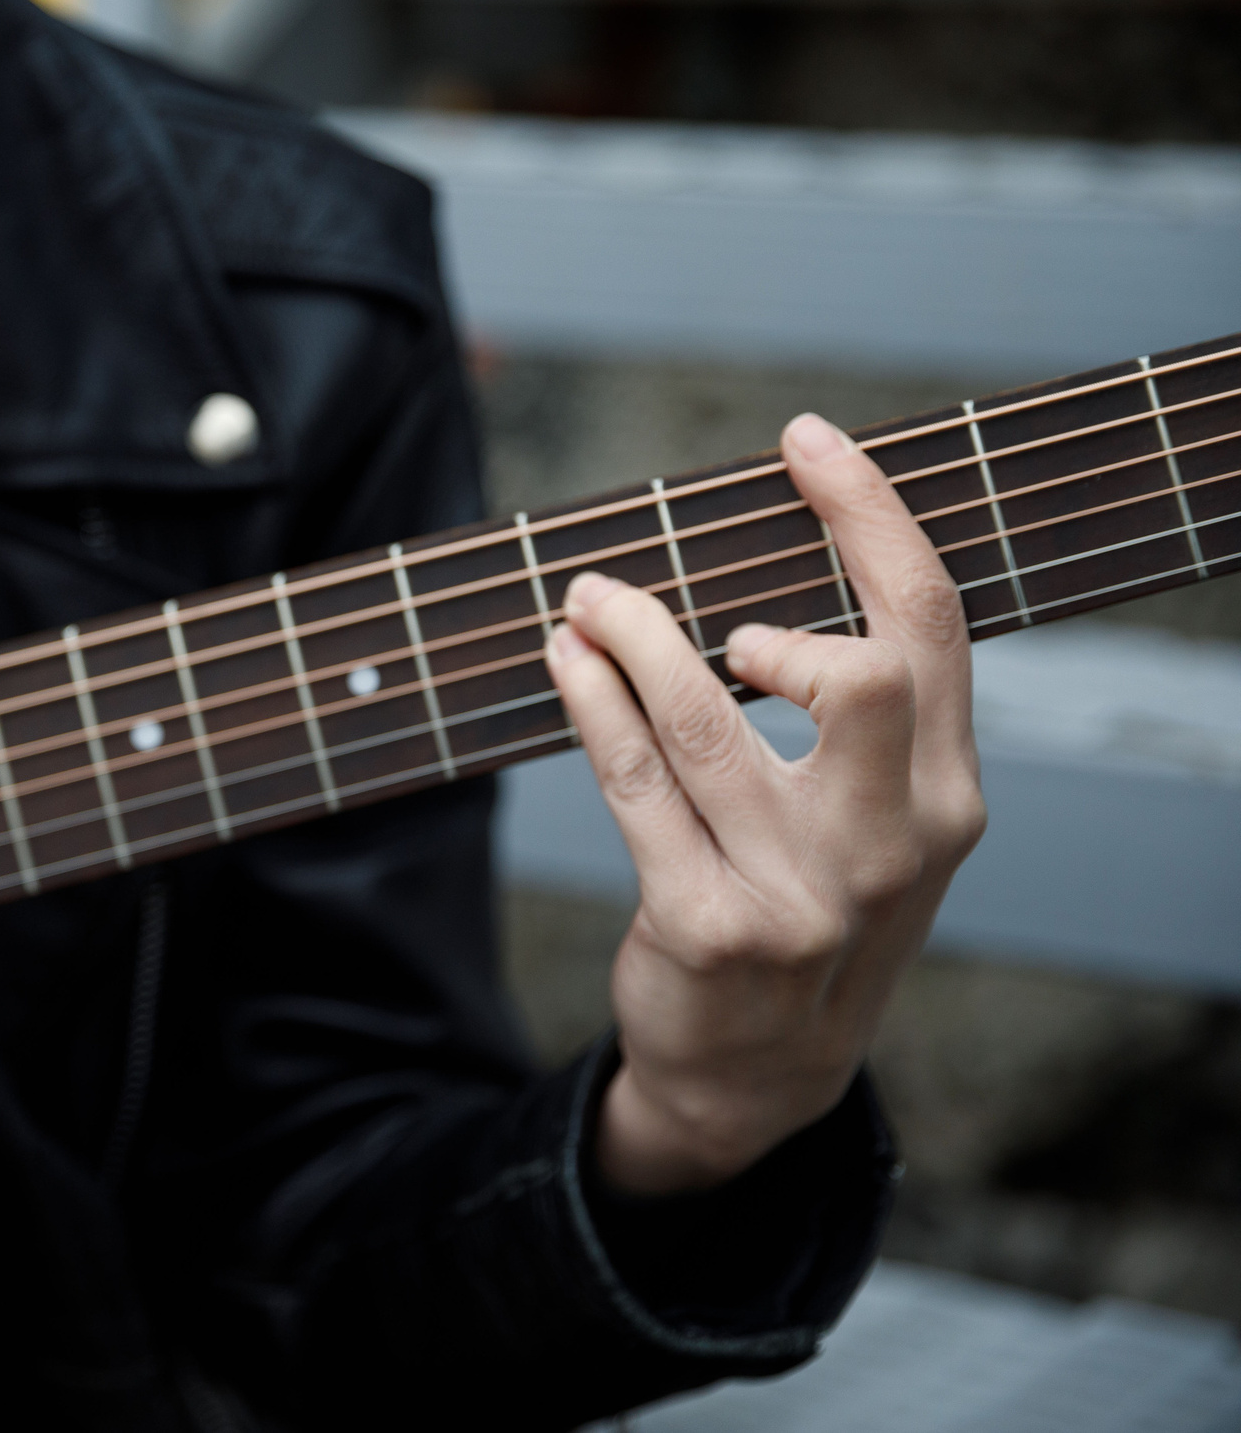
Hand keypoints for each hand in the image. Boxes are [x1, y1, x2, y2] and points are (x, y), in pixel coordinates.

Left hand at [545, 413, 985, 1195]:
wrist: (759, 1076)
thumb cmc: (812, 910)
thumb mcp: (875, 825)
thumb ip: (866, 716)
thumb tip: (790, 557)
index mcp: (949, 800)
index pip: (934, 626)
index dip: (872, 518)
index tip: (806, 440)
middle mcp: (891, 847)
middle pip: (867, 672)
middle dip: (768, 585)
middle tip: (683, 542)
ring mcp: (800, 895)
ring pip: (713, 721)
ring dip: (637, 639)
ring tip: (585, 597)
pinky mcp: (707, 925)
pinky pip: (637, 784)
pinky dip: (594, 705)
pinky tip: (566, 663)